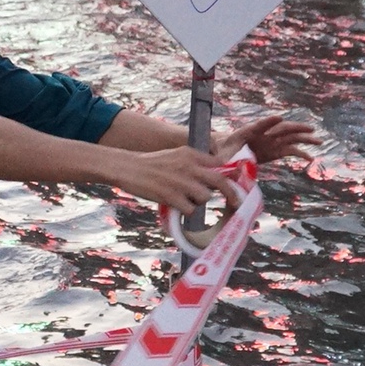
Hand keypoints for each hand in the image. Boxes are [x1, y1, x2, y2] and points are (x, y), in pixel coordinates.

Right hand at [108, 145, 239, 217]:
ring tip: (186, 199)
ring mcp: (181, 182)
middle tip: (236, 203)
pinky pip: (190, 209)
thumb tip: (214, 171)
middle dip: (231, 194)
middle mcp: (189, 166)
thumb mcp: (176, 155)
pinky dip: (186, 211)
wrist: (128, 167)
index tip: (235, 184)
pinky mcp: (171, 196)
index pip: (219, 163)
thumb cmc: (152, 164)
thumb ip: (195, 162)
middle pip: (220, 181)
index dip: (230, 176)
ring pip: (205, 197)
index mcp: (191, 154)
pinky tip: (176, 205)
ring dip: (199, 201)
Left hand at [213, 114, 319, 164]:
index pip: (259, 125)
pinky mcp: (275, 150)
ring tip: (319, 141)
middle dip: (296, 127)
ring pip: (291, 137)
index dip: (269, 121)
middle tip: (310, 128)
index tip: (279, 117)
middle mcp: (264, 134)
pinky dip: (300, 153)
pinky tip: (310, 158)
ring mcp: (271, 141)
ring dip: (305, 138)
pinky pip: (290, 150)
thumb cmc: (223, 151)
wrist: (227, 150)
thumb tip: (230, 167)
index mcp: (248, 131)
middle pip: (282, 128)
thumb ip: (226, 159)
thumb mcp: (222, 155)